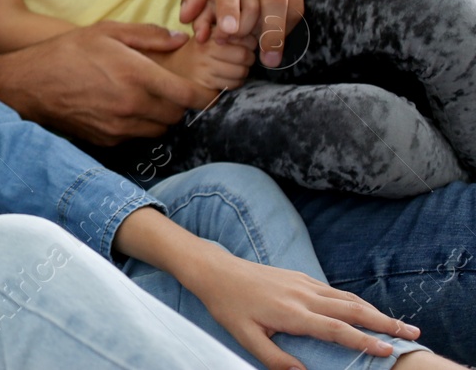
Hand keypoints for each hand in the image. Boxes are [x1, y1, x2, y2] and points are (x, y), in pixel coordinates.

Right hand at [0, 22, 219, 144]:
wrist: (28, 84)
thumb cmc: (66, 52)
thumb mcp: (106, 31)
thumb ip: (147, 35)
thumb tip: (180, 39)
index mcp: (137, 75)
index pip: (189, 95)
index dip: (204, 95)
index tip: (206, 91)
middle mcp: (132, 105)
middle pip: (177, 115)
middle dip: (178, 104)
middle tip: (169, 89)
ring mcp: (119, 127)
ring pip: (159, 129)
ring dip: (160, 117)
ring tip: (145, 98)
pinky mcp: (107, 141)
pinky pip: (136, 137)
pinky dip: (138, 125)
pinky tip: (123, 108)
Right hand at [149, 32, 253, 91]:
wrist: (171, 69)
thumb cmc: (196, 50)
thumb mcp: (208, 33)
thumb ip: (228, 31)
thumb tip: (255, 35)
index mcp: (208, 34)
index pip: (244, 37)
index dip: (248, 42)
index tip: (242, 44)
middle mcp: (205, 49)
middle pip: (245, 56)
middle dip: (248, 59)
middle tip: (240, 59)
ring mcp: (205, 68)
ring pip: (241, 72)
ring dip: (242, 72)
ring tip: (231, 68)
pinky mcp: (205, 84)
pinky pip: (232, 84)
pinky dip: (233, 83)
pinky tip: (224, 78)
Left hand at [184, 245, 421, 369]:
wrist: (215, 270)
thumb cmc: (229, 306)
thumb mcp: (245, 337)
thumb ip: (274, 359)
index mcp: (293, 313)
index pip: (337, 330)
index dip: (364, 341)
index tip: (389, 351)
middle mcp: (304, 295)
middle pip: (353, 309)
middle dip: (385, 323)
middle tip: (414, 334)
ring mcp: (304, 284)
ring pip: (347, 297)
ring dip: (375, 311)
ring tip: (400, 324)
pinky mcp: (301, 277)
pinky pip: (335, 291)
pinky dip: (356, 301)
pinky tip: (366, 310)